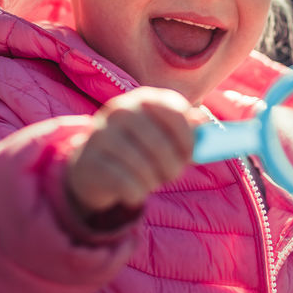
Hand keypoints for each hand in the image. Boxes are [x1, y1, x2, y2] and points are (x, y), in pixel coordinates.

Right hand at [66, 87, 197, 215]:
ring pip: (142, 167)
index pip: (174, 111)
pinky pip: (126, 184)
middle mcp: (120, 111)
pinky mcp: (89, 161)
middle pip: (159, 143)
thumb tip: (203, 124)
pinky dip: (136, 193)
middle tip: (172, 175)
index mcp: (143, 99)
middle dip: (172, 166)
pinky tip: (134, 191)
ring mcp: (101, 135)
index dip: (188, 138)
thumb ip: (186, 129)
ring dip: (153, 181)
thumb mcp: (162, 134)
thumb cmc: (138, 148)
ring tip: (150, 181)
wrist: (93, 166)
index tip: (190, 155)